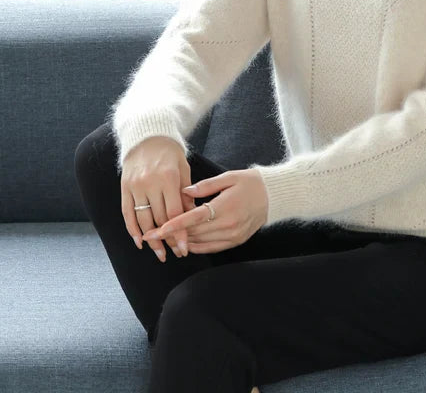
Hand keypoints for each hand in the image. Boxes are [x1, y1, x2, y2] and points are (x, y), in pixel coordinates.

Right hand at [120, 136, 195, 260]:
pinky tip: (139, 242)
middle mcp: (149, 183)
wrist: (147, 135)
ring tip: (160, 253)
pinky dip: (132, 229)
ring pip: (142, 220)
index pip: (174, 213)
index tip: (184, 249)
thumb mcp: (184, 168)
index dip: (179, 233)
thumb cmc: (170, 153)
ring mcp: (135, 185)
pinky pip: (127, 213)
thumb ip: (187, 193)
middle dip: (167, 239)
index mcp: (168, 178)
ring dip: (151, 239)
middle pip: (158, 219)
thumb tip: (192, 218)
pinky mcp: (124, 187)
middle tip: (175, 253)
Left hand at [141, 169, 268, 253]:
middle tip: (152, 234)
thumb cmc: (250, 182)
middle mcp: (228, 224)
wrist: (273, 196)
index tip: (156, 230)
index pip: (193, 219)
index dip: (173, 225)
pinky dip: (196, 247)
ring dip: (181, 242)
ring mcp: (233, 235)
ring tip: (164, 239)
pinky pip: (211, 248)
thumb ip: (206, 185)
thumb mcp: (229, 177)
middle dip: (171, 235)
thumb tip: (184, 191)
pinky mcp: (236, 241)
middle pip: (194, 233)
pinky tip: (185, 243)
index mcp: (224, 207)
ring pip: (200, 243)